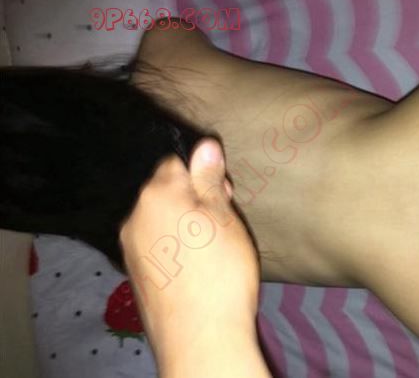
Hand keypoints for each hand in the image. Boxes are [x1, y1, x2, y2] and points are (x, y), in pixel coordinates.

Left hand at [119, 138, 264, 375]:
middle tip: (222, 224)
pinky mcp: (134, 274)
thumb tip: (205, 144)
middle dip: (192, 199)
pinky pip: (155, 246)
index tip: (223, 195)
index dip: (202, 175)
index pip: (175, 163)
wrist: (200, 339)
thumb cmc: (220, 271)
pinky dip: (172, 248)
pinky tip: (194, 268)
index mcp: (155, 196)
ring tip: (210, 250)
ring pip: (160, 220)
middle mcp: (133, 218)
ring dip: (182, 224)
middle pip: (165, 192)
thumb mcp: (223, 218)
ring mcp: (130, 249)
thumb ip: (209, 180)